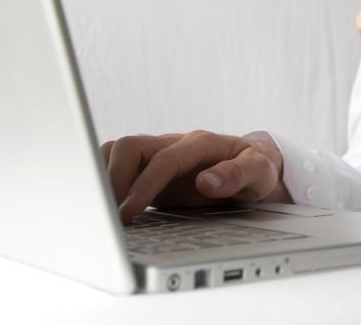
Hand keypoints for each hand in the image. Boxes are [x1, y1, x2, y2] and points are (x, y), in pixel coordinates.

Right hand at [101, 130, 291, 221]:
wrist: (254, 166)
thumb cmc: (256, 169)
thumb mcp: (259, 173)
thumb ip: (237, 175)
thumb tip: (207, 182)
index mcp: (200, 144)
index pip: (163, 159)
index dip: (143, 185)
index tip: (128, 212)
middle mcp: (175, 144)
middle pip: (129, 147)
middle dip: (113, 179)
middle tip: (108, 216)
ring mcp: (159, 155)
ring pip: (117, 151)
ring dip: (103, 176)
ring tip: (101, 212)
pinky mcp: (150, 169)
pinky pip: (118, 165)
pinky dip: (105, 179)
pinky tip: (104, 204)